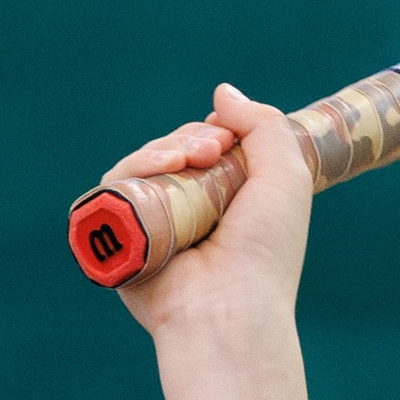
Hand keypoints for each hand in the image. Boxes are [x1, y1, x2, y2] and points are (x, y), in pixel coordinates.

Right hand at [104, 81, 314, 341]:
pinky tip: (164, 167)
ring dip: (165, 148)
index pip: (206, 147)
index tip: (228, 138)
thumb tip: (221, 92)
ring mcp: (152, 223)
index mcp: (225, 200)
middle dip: (191, 137)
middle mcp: (187, 211)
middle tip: (213, 150)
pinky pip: (114, 187)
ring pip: (143, 163)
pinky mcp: (119, 236)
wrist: (228, 306)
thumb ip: (263, 125)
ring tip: (189, 158)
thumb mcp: (285, 177)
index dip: (214, 132)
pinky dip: (135, 169)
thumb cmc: (265, 250)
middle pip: (172, 150)